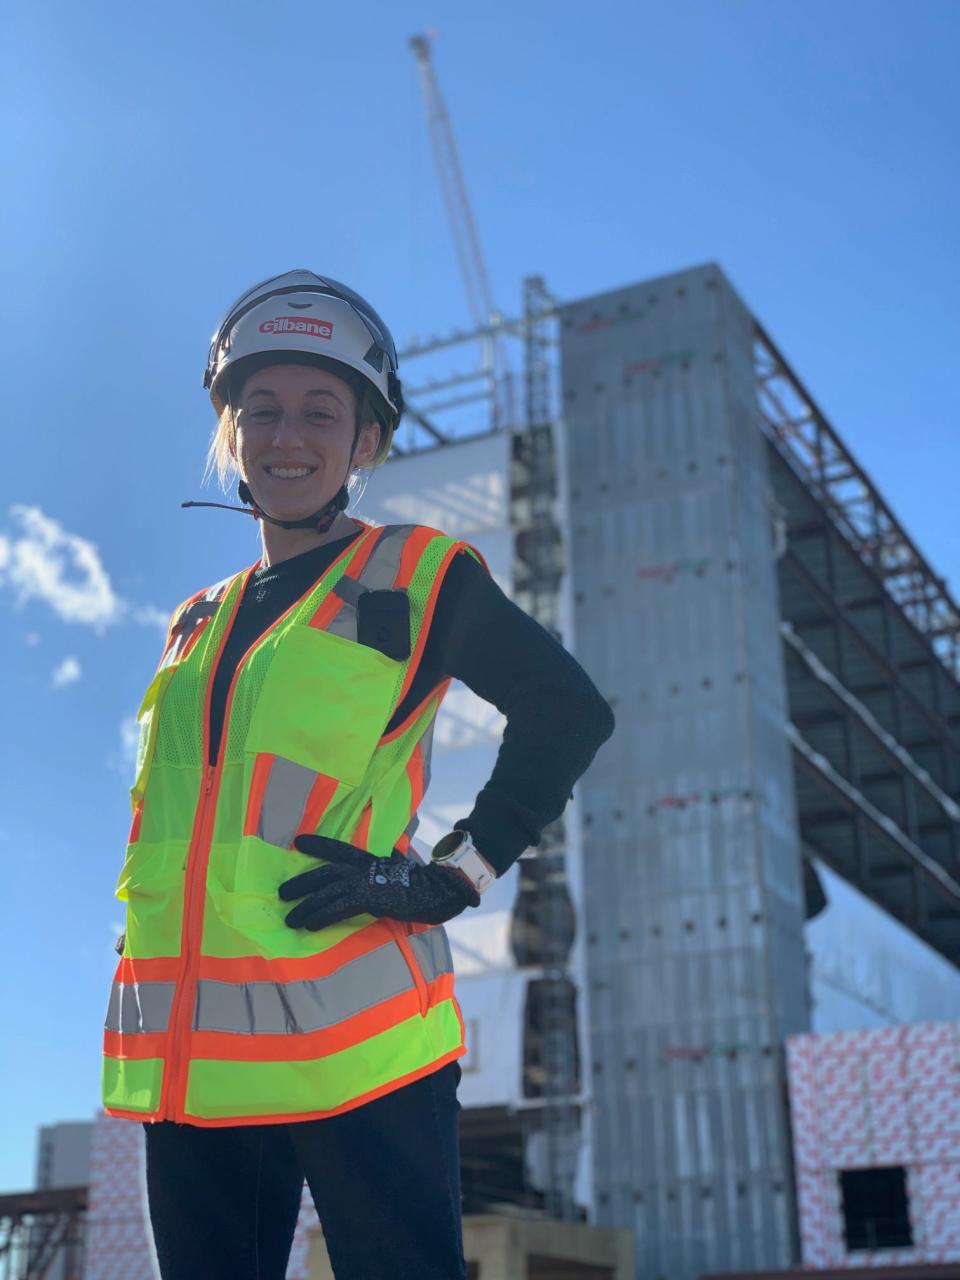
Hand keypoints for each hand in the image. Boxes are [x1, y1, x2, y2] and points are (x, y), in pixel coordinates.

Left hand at [279, 835, 480, 930]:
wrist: (437, 889)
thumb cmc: (421, 882)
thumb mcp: (400, 866)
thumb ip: (386, 865)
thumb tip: (386, 862)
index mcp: (369, 859)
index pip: (339, 848)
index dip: (319, 844)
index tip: (299, 841)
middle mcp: (363, 867)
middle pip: (325, 872)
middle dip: (301, 882)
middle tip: (281, 891)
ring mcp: (365, 881)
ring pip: (326, 892)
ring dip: (305, 905)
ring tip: (288, 917)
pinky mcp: (368, 898)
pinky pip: (337, 908)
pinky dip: (321, 916)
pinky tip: (308, 925)